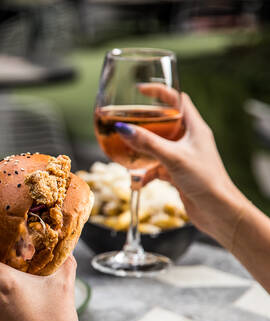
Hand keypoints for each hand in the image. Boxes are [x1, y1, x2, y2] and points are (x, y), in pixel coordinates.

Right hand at [116, 89, 247, 244]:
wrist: (217, 211)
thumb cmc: (204, 180)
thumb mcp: (173, 158)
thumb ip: (147, 143)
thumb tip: (122, 128)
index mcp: (194, 127)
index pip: (177, 100)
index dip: (159, 92)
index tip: (140, 90)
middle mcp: (189, 139)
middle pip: (163, 122)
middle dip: (143, 123)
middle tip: (125, 121)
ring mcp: (183, 156)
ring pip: (157, 146)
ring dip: (141, 150)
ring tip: (125, 150)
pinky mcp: (177, 173)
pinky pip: (156, 167)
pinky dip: (144, 172)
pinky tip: (136, 181)